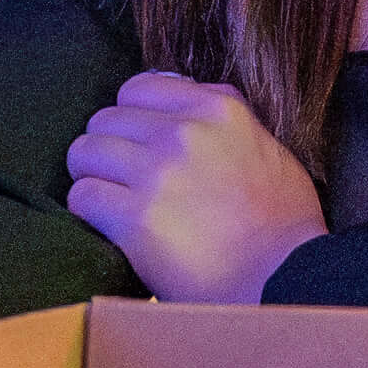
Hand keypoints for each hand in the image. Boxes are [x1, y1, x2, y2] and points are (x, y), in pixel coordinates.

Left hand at [63, 72, 327, 303]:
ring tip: (109, 198)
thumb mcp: (267, 147)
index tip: (134, 139)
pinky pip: (82, 196)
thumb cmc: (282, 223)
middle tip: (118, 175)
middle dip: (107, 146)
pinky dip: (86, 209)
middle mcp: (182, 134)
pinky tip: (106, 223)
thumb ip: (225, 117)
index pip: (138, 87)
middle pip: (105, 120)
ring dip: (92, 176)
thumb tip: (180, 91)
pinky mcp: (136, 219)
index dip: (130, 114)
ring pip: (85, 153)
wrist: (285, 280)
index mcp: (217, 110)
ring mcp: (156, 175)